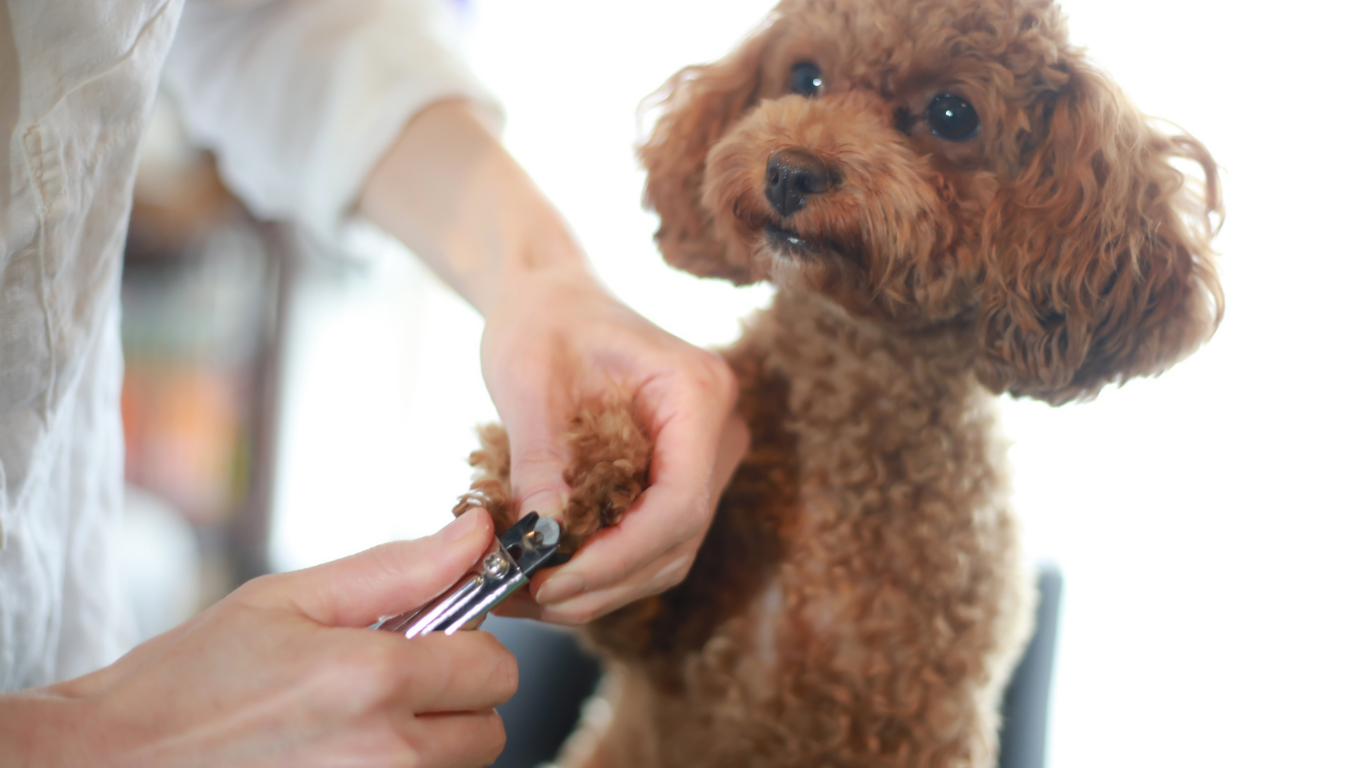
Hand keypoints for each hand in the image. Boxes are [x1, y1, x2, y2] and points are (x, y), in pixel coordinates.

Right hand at [1, 510, 514, 767]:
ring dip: (429, 741)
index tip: (430, 637)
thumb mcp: (288, 600)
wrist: (110, 764)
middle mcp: (385, 757)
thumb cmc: (189, 681)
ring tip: (354, 719)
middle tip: (392, 680)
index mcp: (374, 683)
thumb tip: (477, 534)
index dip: (469, 644)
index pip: (495, 667)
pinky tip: (338, 752)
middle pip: (489, 729)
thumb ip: (398, 569)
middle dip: (455, 698)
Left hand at [481, 266, 749, 624]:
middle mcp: (717, 428)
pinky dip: (603, 566)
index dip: (621, 556)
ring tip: (526, 591)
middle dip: (603, 582)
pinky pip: (652, 540)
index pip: (680, 502)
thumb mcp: (527, 379)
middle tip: (527, 597)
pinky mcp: (679, 475)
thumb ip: (539, 460)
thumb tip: (539, 539)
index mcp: (696, 391)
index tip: (555, 581)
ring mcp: (704, 456)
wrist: (554, 295)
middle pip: (678, 539)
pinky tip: (547, 572)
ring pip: (668, 552)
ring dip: (600, 586)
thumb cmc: (543, 318)